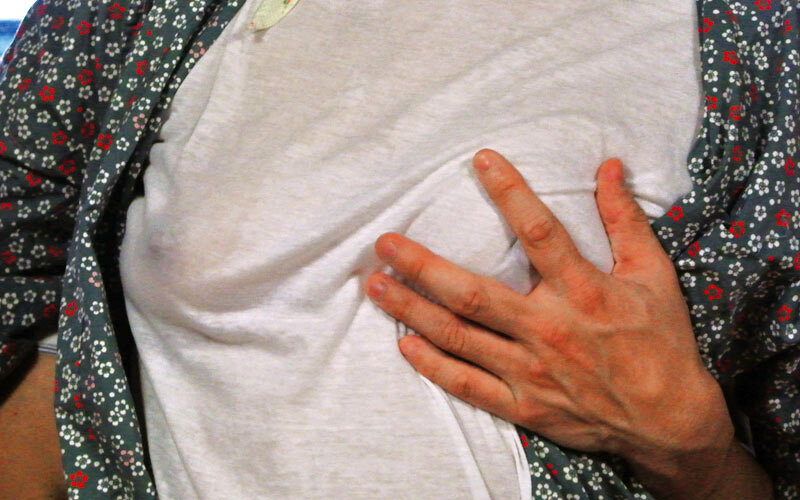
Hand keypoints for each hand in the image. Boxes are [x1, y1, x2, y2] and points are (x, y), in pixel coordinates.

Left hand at [365, 149, 737, 497]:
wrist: (670, 423)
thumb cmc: (661, 343)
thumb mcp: (654, 275)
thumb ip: (626, 220)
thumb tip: (609, 166)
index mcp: (583, 292)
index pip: (538, 232)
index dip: (509, 191)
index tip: (480, 160)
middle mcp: (548, 329)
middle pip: (472, 292)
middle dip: (423, 266)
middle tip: (385, 244)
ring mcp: (530, 371)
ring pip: (457, 337)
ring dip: (412, 310)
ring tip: (376, 286)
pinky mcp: (521, 405)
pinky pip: (466, 384)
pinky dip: (432, 366)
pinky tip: (403, 344)